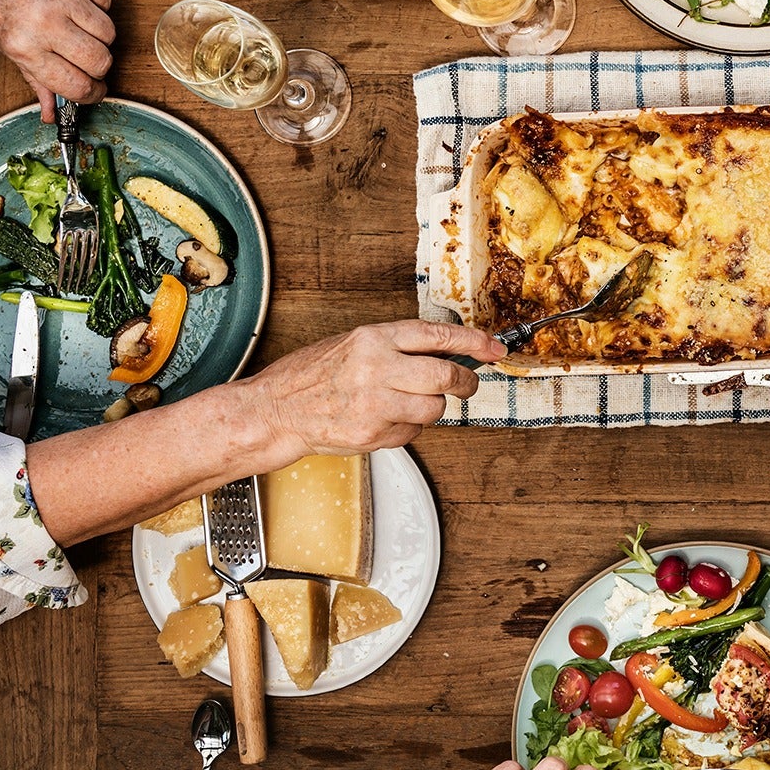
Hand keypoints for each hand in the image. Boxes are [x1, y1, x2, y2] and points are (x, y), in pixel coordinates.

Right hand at [241, 320, 506, 460]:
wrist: (276, 410)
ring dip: (431, 408)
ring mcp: (375, 404)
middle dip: (464, 382)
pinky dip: (407, 429)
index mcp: (373, 338)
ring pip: (434, 409)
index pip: (438, 335)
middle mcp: (376, 368)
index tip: (494, 348)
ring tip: (406, 403)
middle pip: (445, 375)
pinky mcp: (372, 434)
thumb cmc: (313, 375)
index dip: (474, 341)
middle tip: (466, 384)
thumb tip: (448, 351)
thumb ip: (398, 346)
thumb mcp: (354, 344)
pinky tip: (383, 420)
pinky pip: (413, 433)